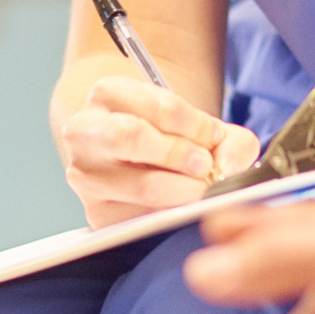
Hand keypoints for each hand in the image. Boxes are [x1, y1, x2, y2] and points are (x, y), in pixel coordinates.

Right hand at [57, 76, 260, 227]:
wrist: (131, 152)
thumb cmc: (166, 134)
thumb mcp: (196, 122)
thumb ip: (227, 138)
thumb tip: (228, 167)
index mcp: (109, 95)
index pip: (158, 107)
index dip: (196, 125)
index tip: (214, 136)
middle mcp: (85, 132)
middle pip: (131, 137)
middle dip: (179, 153)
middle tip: (205, 164)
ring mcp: (87, 175)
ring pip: (140, 185)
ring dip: (183, 189)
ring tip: (199, 187)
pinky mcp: (97, 213)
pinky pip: (141, 218)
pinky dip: (172, 214)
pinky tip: (181, 205)